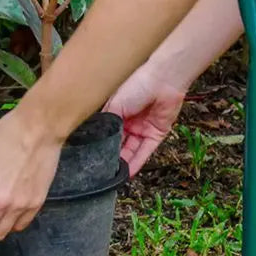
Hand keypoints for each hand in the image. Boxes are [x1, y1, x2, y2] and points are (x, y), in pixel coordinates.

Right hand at [104, 60, 185, 176]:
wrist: (162, 80)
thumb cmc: (137, 84)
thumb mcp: (114, 104)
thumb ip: (106, 123)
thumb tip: (98, 141)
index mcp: (117, 113)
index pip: (107, 134)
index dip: (101, 145)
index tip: (92, 158)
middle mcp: (129, 123)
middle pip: (119, 145)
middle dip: (112, 157)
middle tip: (102, 170)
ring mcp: (143, 129)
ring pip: (131, 151)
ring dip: (123, 163)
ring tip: (113, 175)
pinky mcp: (156, 135)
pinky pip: (145, 152)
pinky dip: (137, 162)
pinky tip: (128, 173)